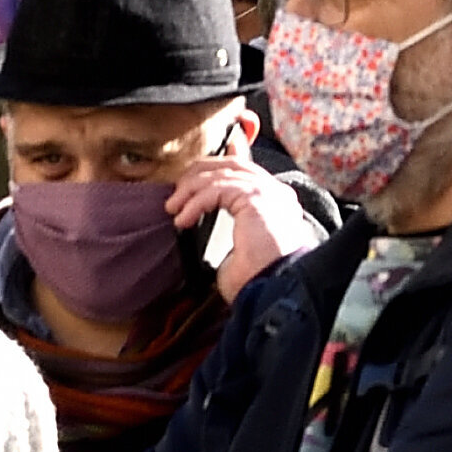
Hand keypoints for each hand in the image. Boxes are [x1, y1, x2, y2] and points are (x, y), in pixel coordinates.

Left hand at [167, 151, 319, 293]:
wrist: (274, 293)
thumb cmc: (257, 282)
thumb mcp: (235, 254)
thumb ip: (225, 233)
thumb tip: (203, 227)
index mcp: (277, 203)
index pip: (248, 169)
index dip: (226, 158)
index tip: (199, 167)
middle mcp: (276, 192)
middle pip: (233, 165)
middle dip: (200, 173)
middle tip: (178, 192)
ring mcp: (269, 192)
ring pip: (222, 173)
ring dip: (191, 189)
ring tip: (174, 208)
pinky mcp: (257, 197)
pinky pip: (218, 188)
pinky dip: (196, 202)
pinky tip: (183, 219)